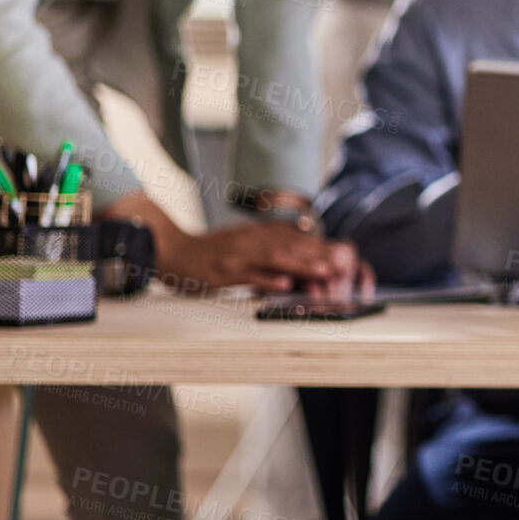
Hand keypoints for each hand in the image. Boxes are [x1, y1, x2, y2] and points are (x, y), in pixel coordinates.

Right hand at [162, 224, 366, 293]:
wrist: (173, 250)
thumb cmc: (211, 250)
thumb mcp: (244, 240)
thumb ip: (271, 242)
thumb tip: (300, 245)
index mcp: (258, 234)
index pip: (296, 239)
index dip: (321, 247)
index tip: (344, 254)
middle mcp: (252, 242)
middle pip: (292, 247)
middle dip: (320, 256)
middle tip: (344, 264)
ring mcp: (239, 256)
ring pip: (275, 259)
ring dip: (302, 265)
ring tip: (325, 271)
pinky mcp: (224, 272)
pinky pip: (248, 276)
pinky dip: (267, 280)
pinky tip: (284, 285)